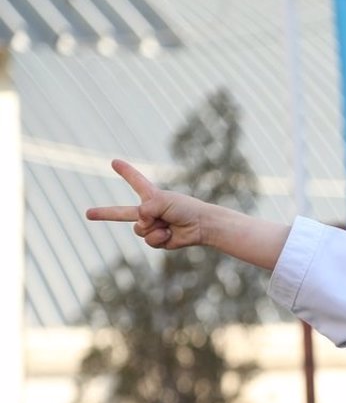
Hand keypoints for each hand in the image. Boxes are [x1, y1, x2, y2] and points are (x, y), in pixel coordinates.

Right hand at [86, 160, 207, 249]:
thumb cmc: (185, 209)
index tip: (114, 162)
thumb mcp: (163, 202)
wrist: (201, 226)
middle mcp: (149, 211)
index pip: (135, 181)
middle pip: (121, 212)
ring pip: (138, 229)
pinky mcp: (157, 240)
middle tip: (87, 213)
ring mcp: (152, 226)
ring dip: (152, 227)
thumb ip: (146, 209)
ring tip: (167, 223)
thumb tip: (140, 224)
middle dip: (104, 213)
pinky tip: (169, 233)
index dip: (125, 172)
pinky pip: (148, 240)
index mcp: (151, 196)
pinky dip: (159, 237)